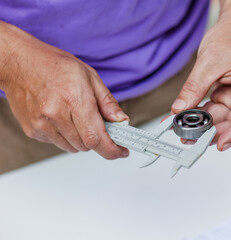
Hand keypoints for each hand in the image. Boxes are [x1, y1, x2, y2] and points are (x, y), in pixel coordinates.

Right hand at [0, 22, 128, 158]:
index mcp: (73, 99)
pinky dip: (66, 136)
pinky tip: (61, 117)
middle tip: (97, 122)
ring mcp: (41, 124)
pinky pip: (58, 143)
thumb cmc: (53, 65)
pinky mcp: (32, 130)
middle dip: (97, 138)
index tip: (121, 151)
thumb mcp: (89, 76)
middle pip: (86, 145)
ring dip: (81, 138)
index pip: (95, 137)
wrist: (18, 62)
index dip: (111, 149)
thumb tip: (122, 121)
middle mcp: (55, 114)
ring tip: (75, 115)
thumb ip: (107, 102)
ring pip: (72, 147)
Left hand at [171, 10, 230, 150]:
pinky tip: (187, 118)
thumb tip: (180, 110)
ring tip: (182, 129)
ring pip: (223, 118)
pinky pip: (216, 110)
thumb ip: (194, 89)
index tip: (222, 144)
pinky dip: (202, 114)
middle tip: (190, 139)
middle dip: (213, 132)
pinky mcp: (230, 95)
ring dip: (204, 125)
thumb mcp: (209, 63)